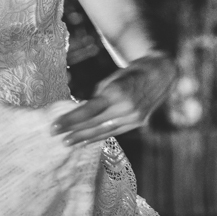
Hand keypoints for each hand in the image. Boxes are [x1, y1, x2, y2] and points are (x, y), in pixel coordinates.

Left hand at [52, 53, 176, 145]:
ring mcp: (135, 117)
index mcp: (117, 93)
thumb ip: (98, 97)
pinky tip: (87, 141)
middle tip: (55, 135)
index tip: (55, 125)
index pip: (89, 110)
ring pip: (105, 131)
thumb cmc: (130, 73)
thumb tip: (82, 111)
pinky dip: (100, 136)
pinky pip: (115, 132)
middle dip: (74, 130)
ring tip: (68, 142)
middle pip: (95, 123)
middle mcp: (127, 108)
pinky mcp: (139, 123)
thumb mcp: (111, 80)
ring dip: (84, 138)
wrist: (160, 73)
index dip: (71, 120)